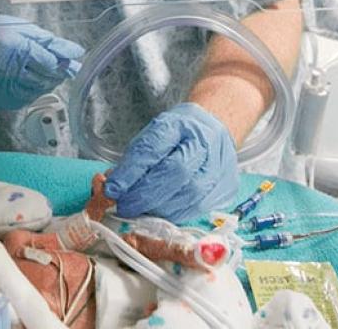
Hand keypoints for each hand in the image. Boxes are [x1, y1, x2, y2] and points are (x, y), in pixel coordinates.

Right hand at [0, 11, 84, 110]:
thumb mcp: (21, 28)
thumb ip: (49, 41)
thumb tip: (73, 52)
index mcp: (15, 48)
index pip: (49, 62)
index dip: (63, 62)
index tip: (71, 60)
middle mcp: (7, 69)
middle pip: (45, 78)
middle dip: (57, 73)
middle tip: (61, 67)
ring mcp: (0, 86)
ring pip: (36, 91)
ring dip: (45, 83)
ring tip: (43, 72)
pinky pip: (23, 100)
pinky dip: (31, 91)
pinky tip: (29, 81)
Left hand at [103, 102, 238, 222]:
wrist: (214, 130)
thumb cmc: (179, 134)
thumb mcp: (154, 135)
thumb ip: (134, 158)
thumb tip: (111, 186)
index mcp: (182, 124)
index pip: (154, 147)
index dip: (131, 171)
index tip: (112, 188)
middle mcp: (205, 143)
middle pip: (175, 172)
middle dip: (144, 194)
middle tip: (124, 205)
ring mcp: (220, 166)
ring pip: (188, 195)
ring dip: (158, 208)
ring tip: (141, 209)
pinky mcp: (226, 188)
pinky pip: (197, 208)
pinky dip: (175, 213)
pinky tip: (161, 212)